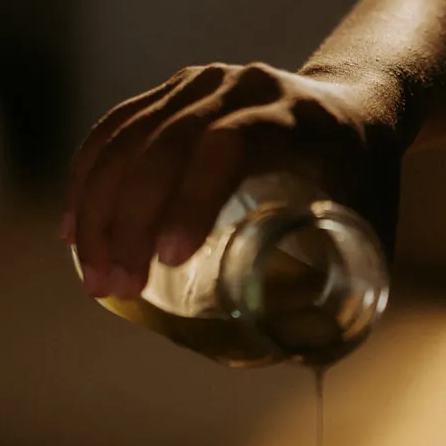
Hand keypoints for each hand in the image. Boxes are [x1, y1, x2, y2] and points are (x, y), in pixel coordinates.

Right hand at [62, 62, 402, 297]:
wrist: (355, 109)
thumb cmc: (365, 182)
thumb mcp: (371, 224)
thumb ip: (347, 285)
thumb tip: (306, 362)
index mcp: (295, 116)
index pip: (229, 145)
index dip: (192, 199)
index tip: (170, 261)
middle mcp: (242, 87)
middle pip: (168, 143)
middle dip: (130, 219)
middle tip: (115, 286)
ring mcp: (202, 84)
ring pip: (131, 137)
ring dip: (100, 207)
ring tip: (93, 275)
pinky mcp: (172, 93)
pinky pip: (115, 130)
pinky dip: (89, 179)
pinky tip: (74, 230)